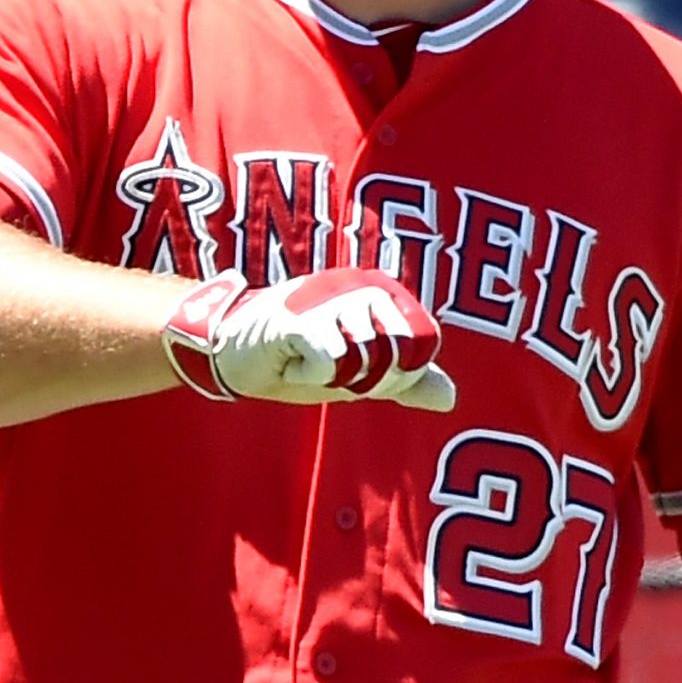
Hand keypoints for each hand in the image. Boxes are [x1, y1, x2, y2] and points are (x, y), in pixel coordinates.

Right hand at [163, 268, 454, 410]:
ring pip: (367, 360)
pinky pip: (332, 362)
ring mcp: (331, 297)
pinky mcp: (302, 314)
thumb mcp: (357, 374)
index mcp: (382, 293)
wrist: (232, 352)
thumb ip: (402, 380)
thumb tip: (449, 397)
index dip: (395, 373)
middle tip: (330, 365)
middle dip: (365, 377)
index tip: (356, 365)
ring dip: (335, 376)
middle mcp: (361, 285)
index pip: (423, 345)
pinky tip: (291, 360)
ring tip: (308, 358)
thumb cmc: (295, 358)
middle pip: (398, 355)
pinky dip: (310, 374)